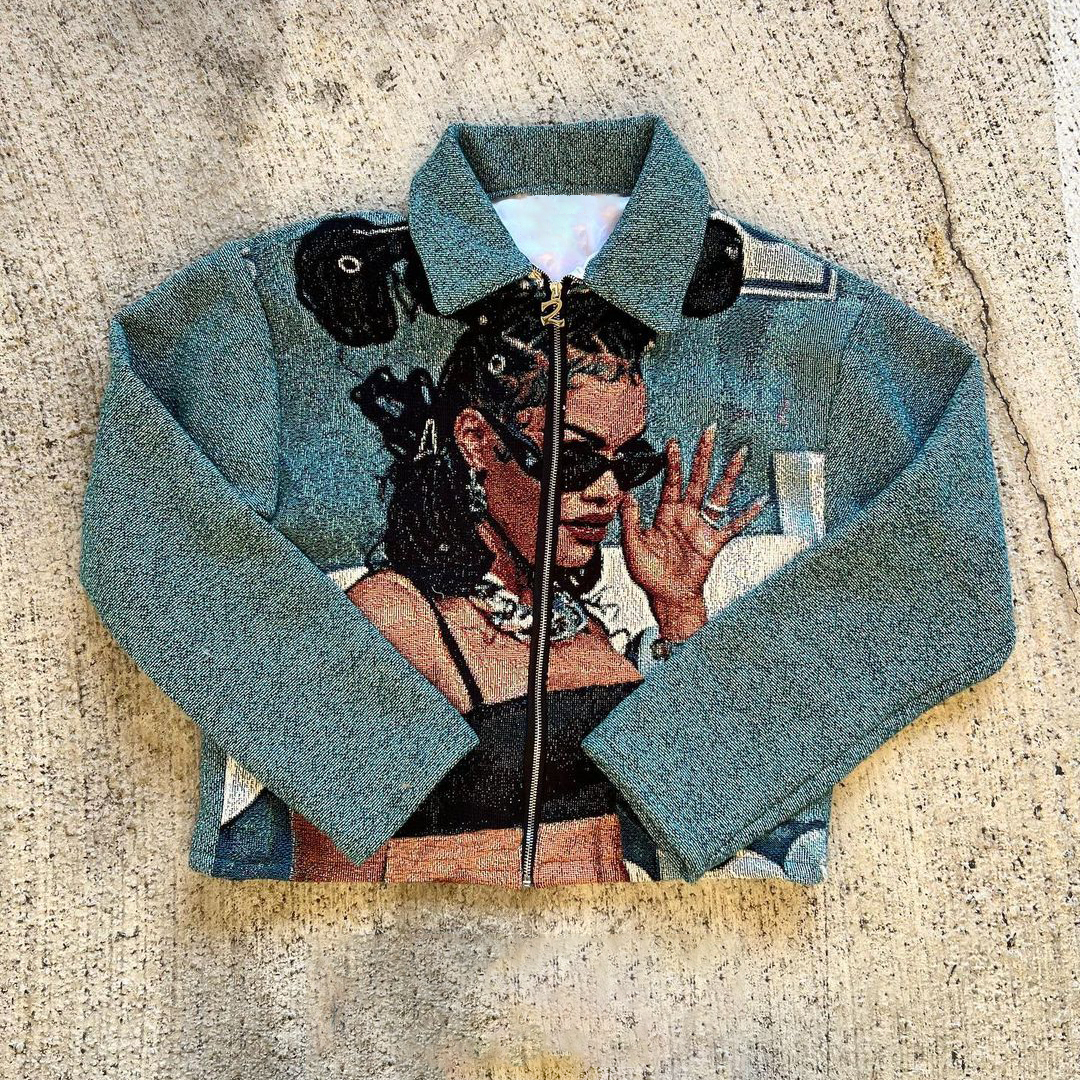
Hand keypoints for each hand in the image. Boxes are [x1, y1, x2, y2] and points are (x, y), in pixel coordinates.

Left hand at [619, 425, 768, 640]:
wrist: (667, 597)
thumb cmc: (650, 575)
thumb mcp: (632, 547)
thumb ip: (630, 521)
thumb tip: (627, 497)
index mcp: (665, 514)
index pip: (671, 482)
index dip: (673, 463)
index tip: (674, 442)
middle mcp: (686, 516)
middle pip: (697, 479)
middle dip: (703, 455)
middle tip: (709, 432)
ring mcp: (702, 527)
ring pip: (718, 495)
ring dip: (728, 475)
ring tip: (739, 454)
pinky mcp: (713, 543)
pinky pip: (733, 526)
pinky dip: (746, 515)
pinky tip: (759, 501)